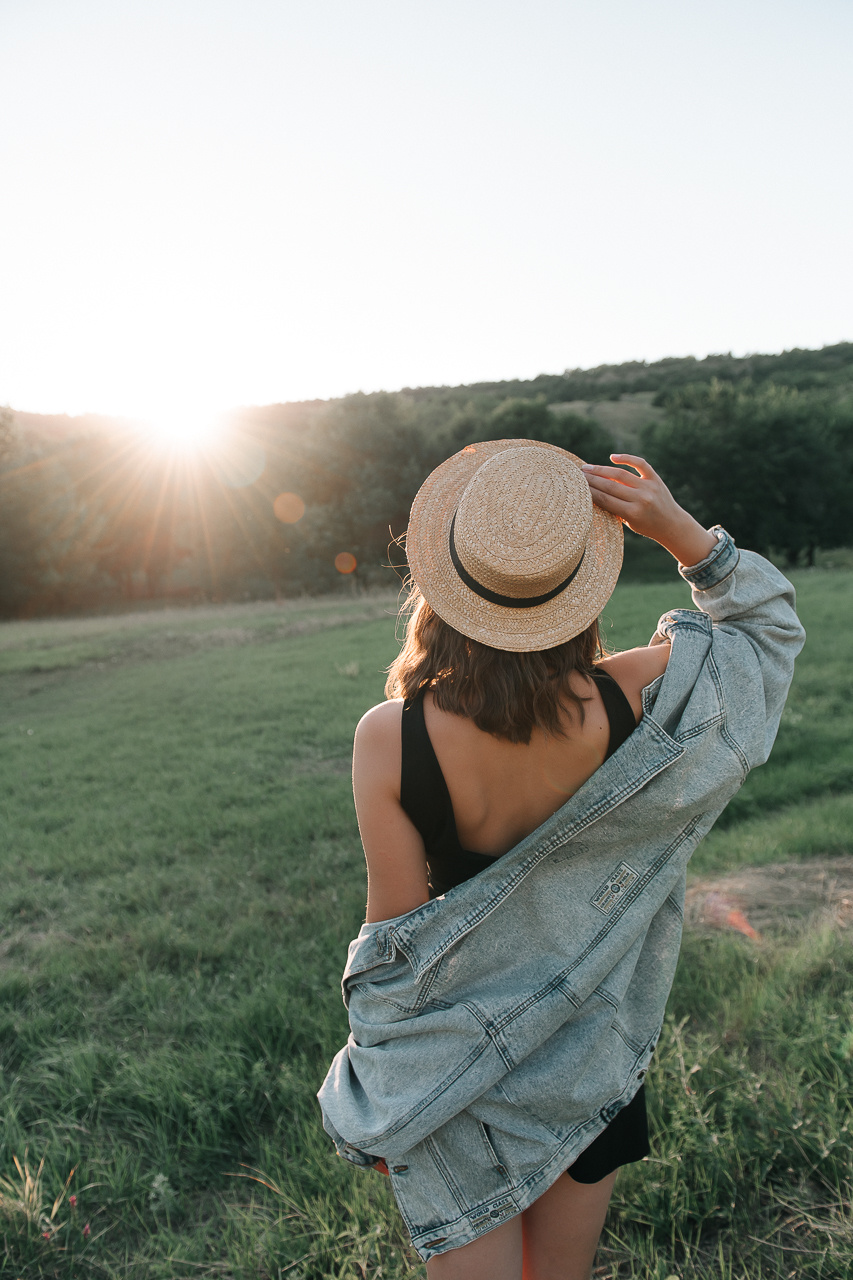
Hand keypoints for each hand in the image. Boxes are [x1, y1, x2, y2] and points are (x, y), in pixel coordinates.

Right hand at [582, 454, 718, 565]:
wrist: (672, 524)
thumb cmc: (646, 526)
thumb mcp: (628, 523)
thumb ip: (614, 509)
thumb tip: (592, 492)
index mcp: (632, 513)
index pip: (605, 500)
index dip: (589, 492)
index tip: (576, 486)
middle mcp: (641, 499)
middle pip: (609, 486)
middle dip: (591, 479)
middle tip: (577, 475)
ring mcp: (649, 487)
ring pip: (620, 474)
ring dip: (601, 470)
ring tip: (587, 468)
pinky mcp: (655, 479)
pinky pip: (640, 464)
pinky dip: (626, 458)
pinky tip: (613, 457)